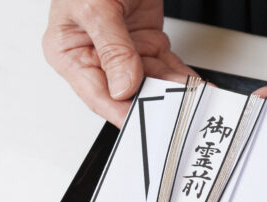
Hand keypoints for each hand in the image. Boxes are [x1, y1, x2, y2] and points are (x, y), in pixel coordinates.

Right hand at [43, 0, 194, 127]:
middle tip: (179, 116)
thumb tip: (123, 86)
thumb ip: (112, 48)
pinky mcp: (145, 42)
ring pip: (152, 83)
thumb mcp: (96, 6)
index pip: (97, 94)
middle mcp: (95, 56)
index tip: (145, 125)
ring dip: (175, 95)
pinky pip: (166, 67)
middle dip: (155, 105)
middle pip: (127, 93)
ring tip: (195, 105)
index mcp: (69, 52)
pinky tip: (197, 90)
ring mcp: (123, 50)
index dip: (122, 112)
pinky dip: (183, 79)